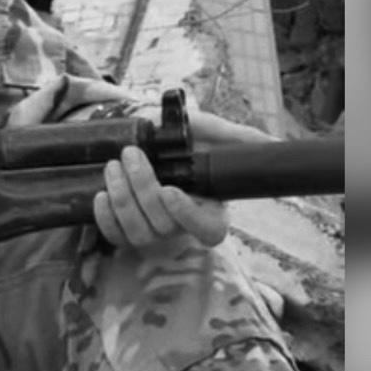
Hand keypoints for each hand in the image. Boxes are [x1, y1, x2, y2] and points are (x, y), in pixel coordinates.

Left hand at [94, 107, 272, 251]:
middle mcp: (182, 227)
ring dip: (122, 198)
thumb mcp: (211, 132)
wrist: (147, 138)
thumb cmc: (184, 138)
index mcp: (209, 211)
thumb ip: (236, 137)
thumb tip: (270, 142)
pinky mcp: (126, 231)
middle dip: (143, 189)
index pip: (207, 232)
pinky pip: (115, 237)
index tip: (170, 190)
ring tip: (114, 165)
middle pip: (164, 226)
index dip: (188, 216)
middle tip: (131, 155)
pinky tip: (100, 193)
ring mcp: (154, 232)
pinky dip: (105, 218)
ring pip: (138, 232)